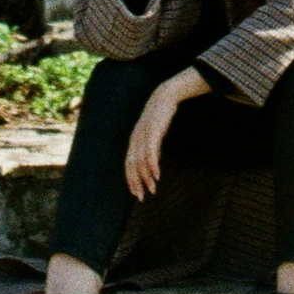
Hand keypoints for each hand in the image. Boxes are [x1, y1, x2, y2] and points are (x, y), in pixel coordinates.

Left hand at [125, 69, 202, 201]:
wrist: (164, 96)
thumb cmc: (159, 116)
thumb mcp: (154, 135)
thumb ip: (152, 149)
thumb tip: (152, 165)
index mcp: (133, 141)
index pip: (128, 165)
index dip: (131, 180)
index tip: (136, 194)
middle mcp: (135, 139)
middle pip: (132, 166)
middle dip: (136, 183)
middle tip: (142, 197)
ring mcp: (143, 135)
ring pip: (141, 161)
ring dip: (146, 177)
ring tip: (152, 189)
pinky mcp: (152, 131)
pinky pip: (150, 152)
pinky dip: (152, 165)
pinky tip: (157, 175)